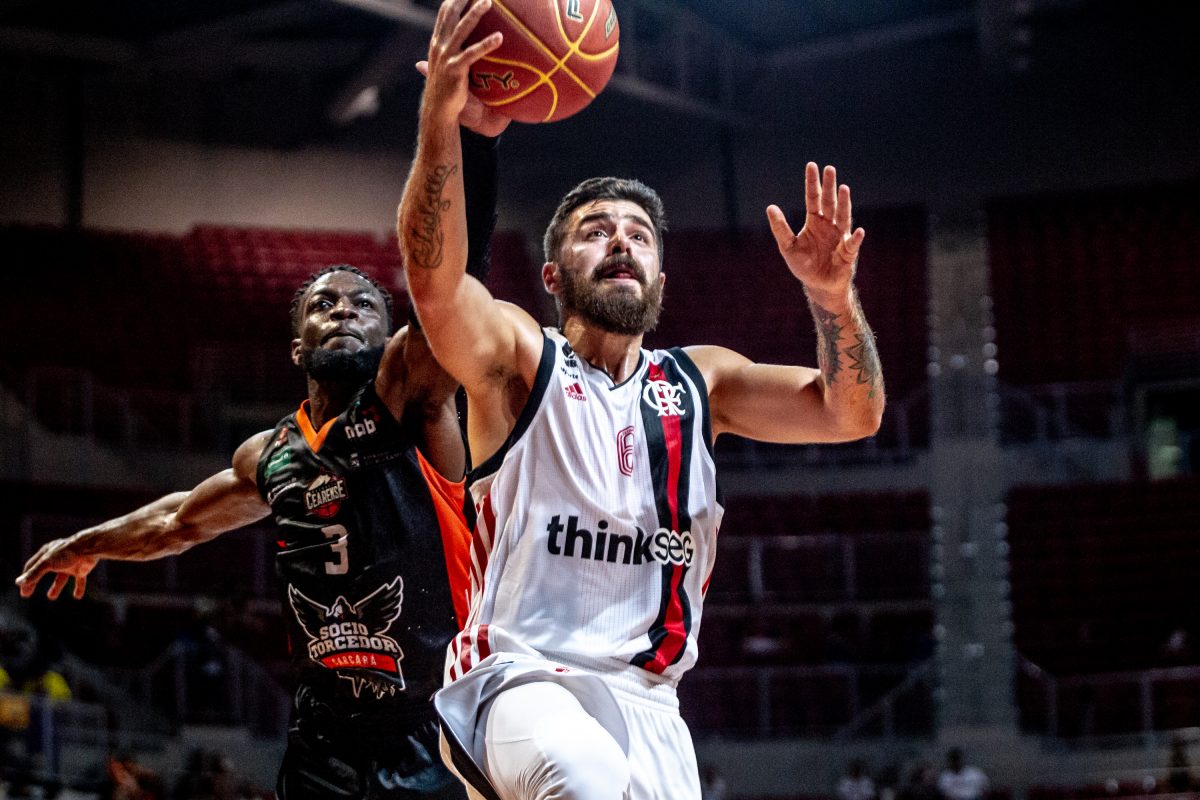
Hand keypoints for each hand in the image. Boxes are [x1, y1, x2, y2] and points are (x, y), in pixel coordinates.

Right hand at [16, 536, 97, 599]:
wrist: (90, 548)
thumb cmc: (66, 553)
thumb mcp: (47, 563)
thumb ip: (34, 573)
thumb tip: (18, 582)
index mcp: (47, 553)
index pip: (32, 566)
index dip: (26, 577)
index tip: (22, 590)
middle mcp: (58, 558)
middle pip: (43, 572)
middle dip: (35, 582)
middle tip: (27, 594)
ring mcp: (70, 563)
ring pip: (61, 577)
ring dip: (57, 587)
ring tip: (51, 597)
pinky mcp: (82, 568)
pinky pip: (80, 580)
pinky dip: (78, 588)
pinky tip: (77, 596)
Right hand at [421, 0, 505, 129]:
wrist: (439, 111)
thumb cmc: (445, 90)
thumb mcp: (442, 66)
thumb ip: (446, 51)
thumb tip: (448, 43)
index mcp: (437, 43)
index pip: (444, 14)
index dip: (453, 0)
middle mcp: (440, 45)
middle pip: (451, 14)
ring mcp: (446, 56)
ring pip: (462, 28)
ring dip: (476, 13)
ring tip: (489, 1)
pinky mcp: (456, 69)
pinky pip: (473, 53)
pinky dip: (487, 44)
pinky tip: (500, 37)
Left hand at [767, 163, 865, 303]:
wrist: (819, 285)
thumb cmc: (804, 265)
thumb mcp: (788, 247)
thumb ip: (780, 228)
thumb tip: (770, 207)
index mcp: (815, 221)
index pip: (813, 198)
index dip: (812, 183)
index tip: (812, 166)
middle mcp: (829, 225)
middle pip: (829, 202)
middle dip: (829, 186)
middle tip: (829, 168)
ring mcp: (840, 237)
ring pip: (843, 217)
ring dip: (844, 203)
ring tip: (844, 189)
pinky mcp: (848, 253)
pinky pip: (852, 245)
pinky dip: (856, 239)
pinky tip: (859, 231)